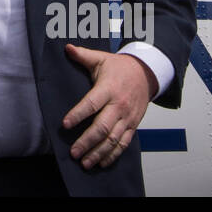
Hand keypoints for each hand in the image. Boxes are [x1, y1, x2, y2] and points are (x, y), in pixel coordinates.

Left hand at [61, 44, 156, 169]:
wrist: (146, 73)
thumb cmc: (120, 67)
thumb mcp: (101, 58)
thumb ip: (83, 55)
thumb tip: (67, 48)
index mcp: (108, 88)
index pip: (92, 103)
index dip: (78, 114)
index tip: (65, 124)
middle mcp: (118, 105)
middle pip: (102, 127)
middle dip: (87, 141)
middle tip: (73, 152)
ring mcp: (127, 117)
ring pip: (113, 139)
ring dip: (98, 152)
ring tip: (84, 162)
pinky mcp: (132, 125)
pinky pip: (123, 143)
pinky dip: (113, 155)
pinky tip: (102, 163)